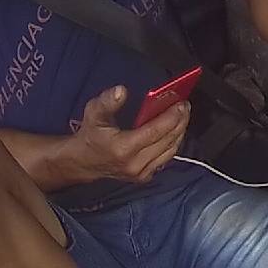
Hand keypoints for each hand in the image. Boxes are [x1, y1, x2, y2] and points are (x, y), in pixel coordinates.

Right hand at [65, 86, 189, 183]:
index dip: (171, 117)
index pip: (155, 131)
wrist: (82, 162)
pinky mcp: (145, 176)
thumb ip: (107, 102)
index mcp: (123, 148)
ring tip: (183, 115)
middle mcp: (134, 163)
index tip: (181, 104)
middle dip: (180, 121)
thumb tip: (121, 91)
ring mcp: (141, 172)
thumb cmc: (90, 136)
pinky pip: (166, 157)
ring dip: (179, 132)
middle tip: (185, 106)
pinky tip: (176, 129)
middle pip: (167, 140)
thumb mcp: (93, 114)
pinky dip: (173, 142)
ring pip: (170, 150)